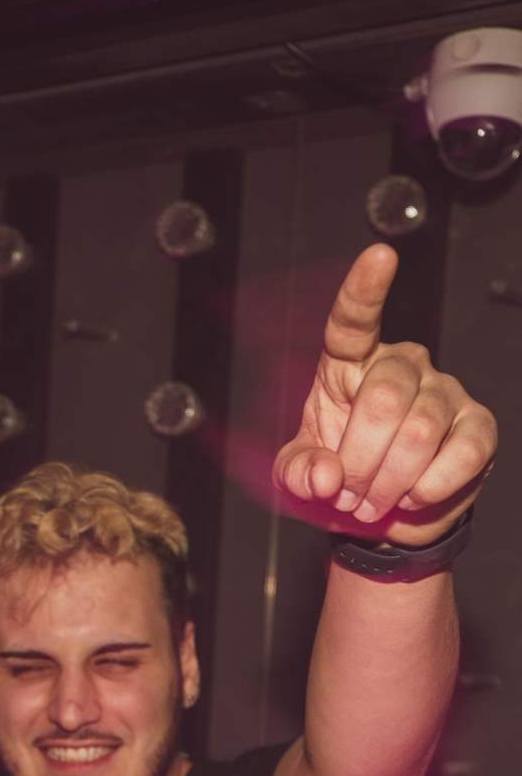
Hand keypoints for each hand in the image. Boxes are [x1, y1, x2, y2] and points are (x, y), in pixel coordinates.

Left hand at [272, 243, 496, 545]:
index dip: (365, 290)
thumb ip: (298, 474)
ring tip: (375, 501)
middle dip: (360, 461)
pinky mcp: (477, 426)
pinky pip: (462, 453)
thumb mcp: (299, 481)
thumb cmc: (338, 483)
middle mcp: (401, 365)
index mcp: (349, 365)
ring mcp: (444, 392)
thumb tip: (325, 476)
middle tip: (349, 495)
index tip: (380, 256)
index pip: (355, 320)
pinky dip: (430, 488)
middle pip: (384, 399)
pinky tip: (415, 496)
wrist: (383, 518)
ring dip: (390, 483)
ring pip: (419, 432)